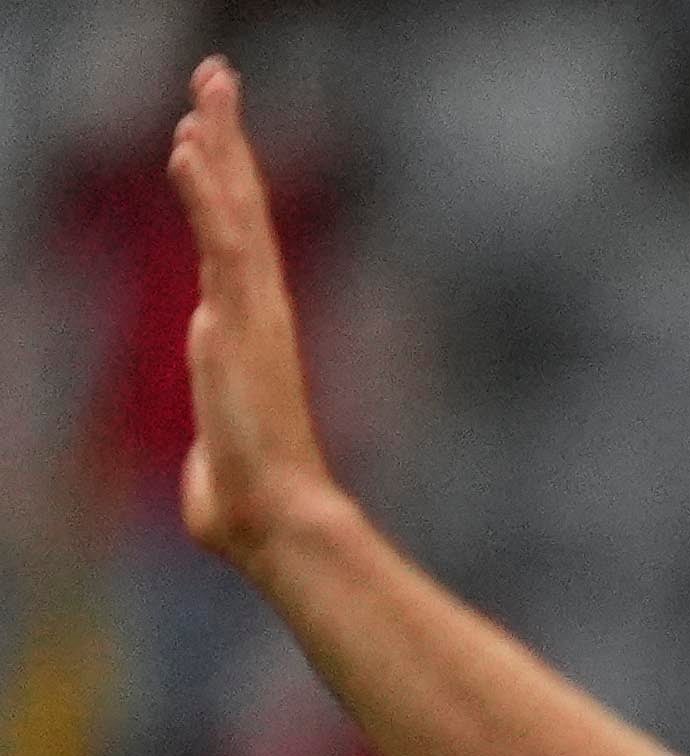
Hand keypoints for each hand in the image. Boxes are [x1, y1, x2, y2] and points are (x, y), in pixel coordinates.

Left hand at [168, 63, 346, 571]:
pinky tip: (189, 148)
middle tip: (216, 76)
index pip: (232, 240)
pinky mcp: (242, 321)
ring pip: (234, 211)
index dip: (222, 183)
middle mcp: (256, 309)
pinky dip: (207, 192)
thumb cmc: (247, 505)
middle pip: (240, 206)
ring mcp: (252, 312)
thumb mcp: (216, 457)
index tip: (208, 130)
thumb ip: (213, 443)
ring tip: (206, 88)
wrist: (276, 521)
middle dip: (227, 137)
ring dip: (220, 145)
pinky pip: (222, 241)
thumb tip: (214, 470)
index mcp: (248, 329)